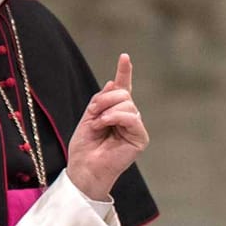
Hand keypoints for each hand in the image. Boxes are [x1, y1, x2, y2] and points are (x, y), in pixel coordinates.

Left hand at [65, 54, 148, 199]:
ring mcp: (135, 128)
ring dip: (107, 110)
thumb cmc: (85, 148)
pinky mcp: (140, 139)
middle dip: (104, 99)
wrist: (84, 168)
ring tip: (97, 124)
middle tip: (92, 114)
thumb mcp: (88, 117)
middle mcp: (128, 119)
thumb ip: (101, 100)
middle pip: (123, 94)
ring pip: (127, 103)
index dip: (124, 72)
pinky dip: (115, 117)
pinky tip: (104, 124)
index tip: (124, 56)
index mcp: (115, 113)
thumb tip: (113, 83)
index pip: (122, 90)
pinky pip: (132, 117)